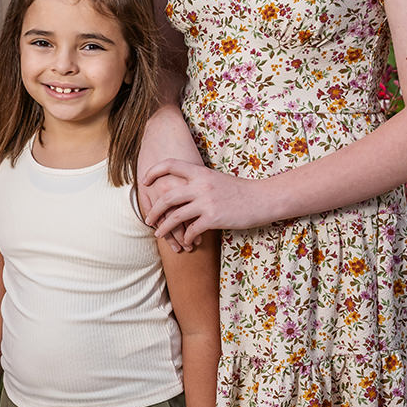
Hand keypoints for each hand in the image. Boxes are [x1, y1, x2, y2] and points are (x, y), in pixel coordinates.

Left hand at [142, 159, 269, 245]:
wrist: (262, 199)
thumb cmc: (239, 190)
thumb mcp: (216, 179)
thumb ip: (198, 182)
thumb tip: (179, 191)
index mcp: (200, 172)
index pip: (170, 164)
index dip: (154, 171)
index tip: (145, 180)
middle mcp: (200, 185)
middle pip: (167, 196)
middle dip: (154, 209)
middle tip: (148, 218)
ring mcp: (206, 202)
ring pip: (175, 216)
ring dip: (164, 228)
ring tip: (159, 234)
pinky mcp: (213, 218)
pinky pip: (191, 230)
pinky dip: (186, 237)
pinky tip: (186, 241)